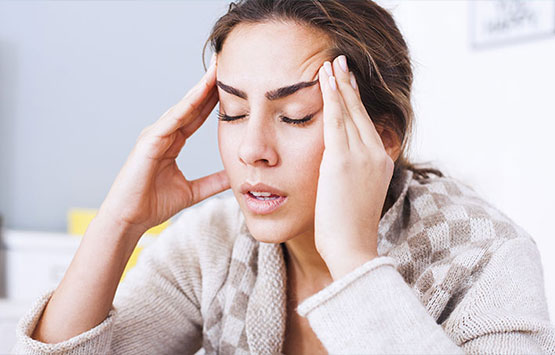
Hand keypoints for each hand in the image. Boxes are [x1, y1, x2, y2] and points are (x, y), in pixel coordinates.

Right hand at [97, 56, 229, 235]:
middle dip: (208, 85)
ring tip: (216, 70)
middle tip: (225, 63)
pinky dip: (186, 106)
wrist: (129, 219)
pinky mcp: (148, 142)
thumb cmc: (153, 204)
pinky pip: (171, 121)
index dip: (214, 99)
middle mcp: (163, 134)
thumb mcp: (193, 191)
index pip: (198, 115)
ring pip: (182, 107)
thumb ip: (213, 182)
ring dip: (199, 88)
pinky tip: (200, 92)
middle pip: (191, 105)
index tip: (232, 83)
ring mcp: (154, 135)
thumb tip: (234, 176)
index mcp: (172, 142)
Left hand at [314, 55, 393, 279]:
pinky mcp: (343, 160)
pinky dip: (331, 96)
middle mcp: (376, 154)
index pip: (365, 125)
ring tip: (330, 63)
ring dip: (339, 84)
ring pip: (348, 111)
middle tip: (341, 62)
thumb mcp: (355, 196)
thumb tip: (337, 169)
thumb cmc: (348, 230)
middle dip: (349, 85)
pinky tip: (323, 79)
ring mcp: (362, 156)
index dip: (355, 102)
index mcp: (380, 163)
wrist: (352, 250)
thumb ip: (351, 176)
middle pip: (360, 112)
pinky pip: (336, 120)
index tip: (347, 84)